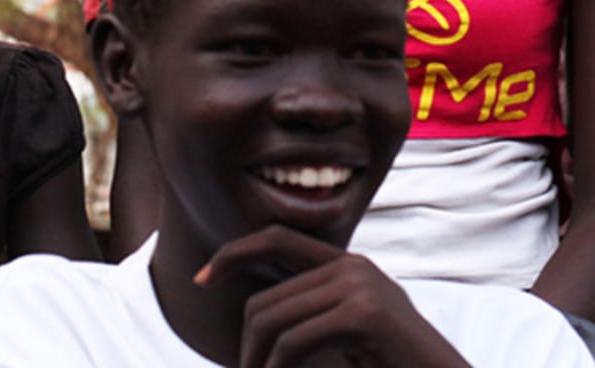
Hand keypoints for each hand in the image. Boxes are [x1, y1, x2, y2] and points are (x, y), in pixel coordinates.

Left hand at [198, 226, 469, 367]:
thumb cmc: (392, 367)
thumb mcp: (348, 336)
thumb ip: (313, 315)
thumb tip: (255, 319)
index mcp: (349, 266)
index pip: (277, 239)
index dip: (235, 252)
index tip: (202, 278)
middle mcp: (353, 267)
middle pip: (266, 300)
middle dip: (247, 347)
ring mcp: (360, 286)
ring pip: (274, 321)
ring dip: (258, 364)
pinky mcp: (363, 315)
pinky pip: (294, 342)